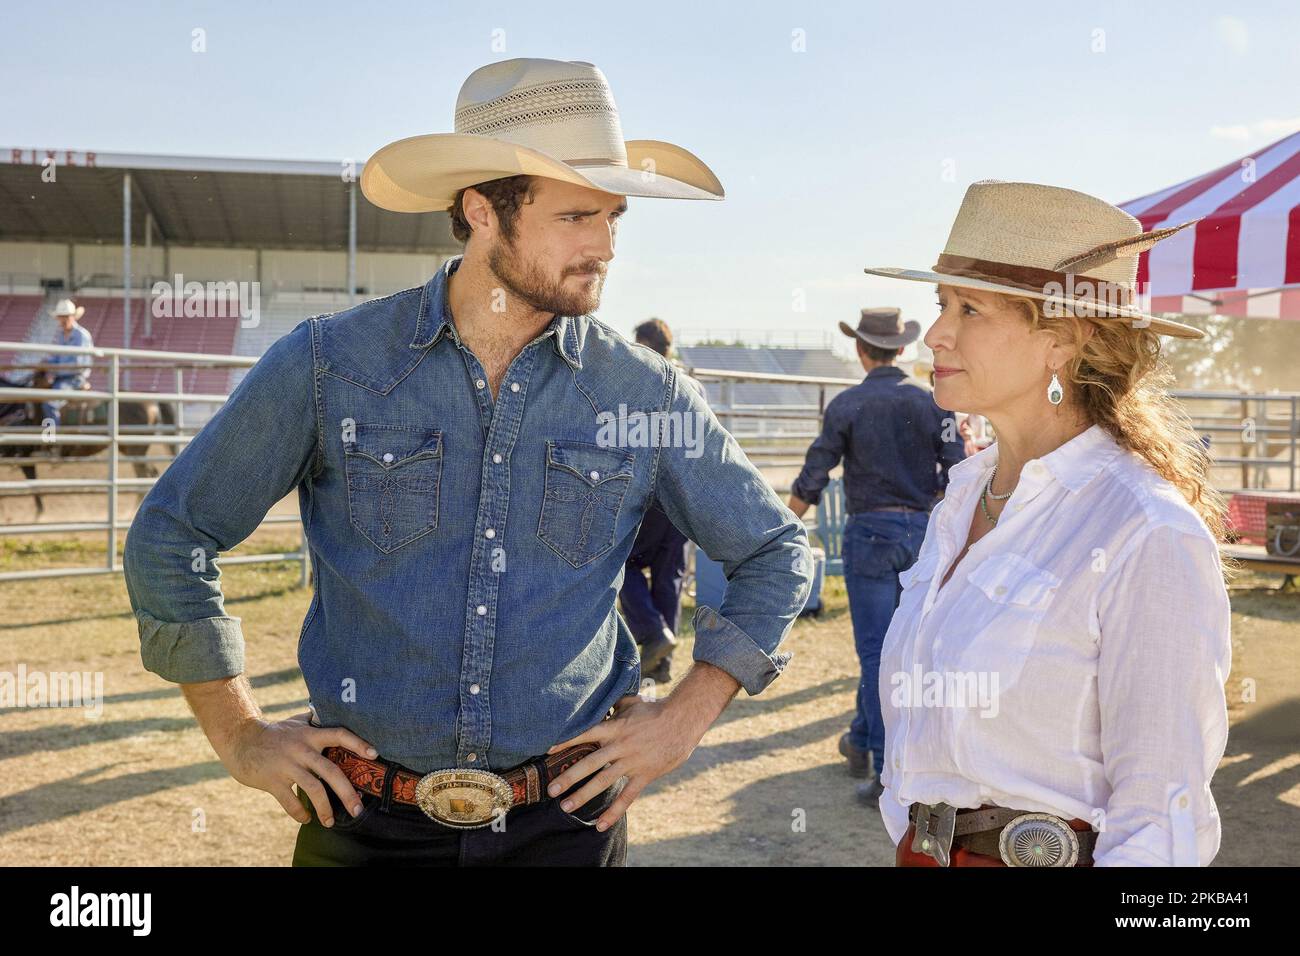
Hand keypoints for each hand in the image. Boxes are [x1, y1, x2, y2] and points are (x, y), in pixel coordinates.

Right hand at [225, 711, 379, 827]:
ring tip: (330, 821)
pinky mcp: (272, 780)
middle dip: (347, 792)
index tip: (374, 754)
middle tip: (358, 809)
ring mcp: (287, 765)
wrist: (241, 740)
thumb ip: (315, 720)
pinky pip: (290, 801)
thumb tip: (332, 711)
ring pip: (313, 789)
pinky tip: (306, 819)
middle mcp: (301, 749)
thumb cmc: (274, 732)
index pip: (339, 734)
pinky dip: (300, 813)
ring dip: (325, 808)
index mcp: (310, 734)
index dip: (357, 743)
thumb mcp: (296, 722)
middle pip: (331, 771)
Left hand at [544, 693, 706, 830]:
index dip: (566, 742)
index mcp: (615, 728)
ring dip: (583, 795)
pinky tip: (599, 824)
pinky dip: (613, 811)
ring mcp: (632, 762)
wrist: (683, 719)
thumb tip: (597, 698)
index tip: (547, 751)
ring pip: (604, 781)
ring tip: (566, 807)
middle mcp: (620, 746)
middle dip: (568, 777)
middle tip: (550, 790)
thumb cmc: (655, 709)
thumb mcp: (631, 702)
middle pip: (589, 763)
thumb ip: (612, 704)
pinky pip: (627, 797)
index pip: (585, 734)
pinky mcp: (645, 775)